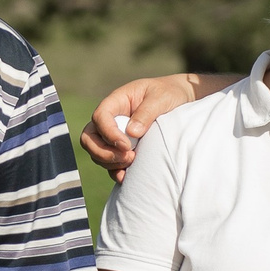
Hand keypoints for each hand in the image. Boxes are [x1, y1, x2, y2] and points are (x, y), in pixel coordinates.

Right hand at [80, 74, 204, 178]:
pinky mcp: (121, 149)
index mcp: (116, 101)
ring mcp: (113, 135)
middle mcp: (110, 119)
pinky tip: (126, 177)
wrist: (180, 100)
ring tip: (133, 161)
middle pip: (90, 138)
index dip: (108, 133)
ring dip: (110, 162)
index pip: (100, 117)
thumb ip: (146, 113)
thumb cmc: (169, 93)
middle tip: (128, 156)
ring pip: (96, 153)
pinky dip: (114, 172)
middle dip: (103, 152)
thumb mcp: (161, 98)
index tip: (126, 146)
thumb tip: (131, 132)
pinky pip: (109, 163)